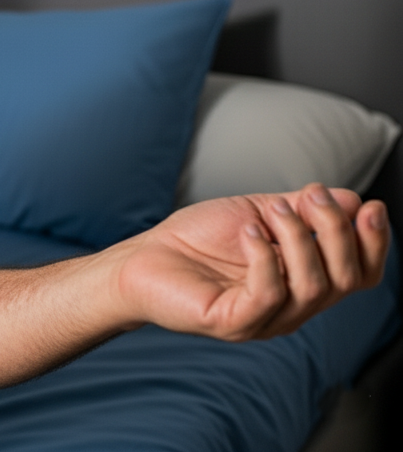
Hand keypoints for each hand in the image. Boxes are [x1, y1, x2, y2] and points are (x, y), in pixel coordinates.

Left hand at [116, 184, 389, 340]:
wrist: (144, 257)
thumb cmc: (197, 239)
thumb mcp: (257, 214)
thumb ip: (302, 210)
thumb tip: (352, 199)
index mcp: (303, 282)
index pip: (360, 275)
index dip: (374, 243)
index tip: (370, 206)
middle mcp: (292, 307)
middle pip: (345, 280)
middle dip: (336, 231)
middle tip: (312, 196)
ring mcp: (265, 319)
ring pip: (312, 287)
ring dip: (298, 237)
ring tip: (271, 210)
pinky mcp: (234, 322)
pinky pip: (268, 294)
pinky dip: (263, 255)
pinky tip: (246, 231)